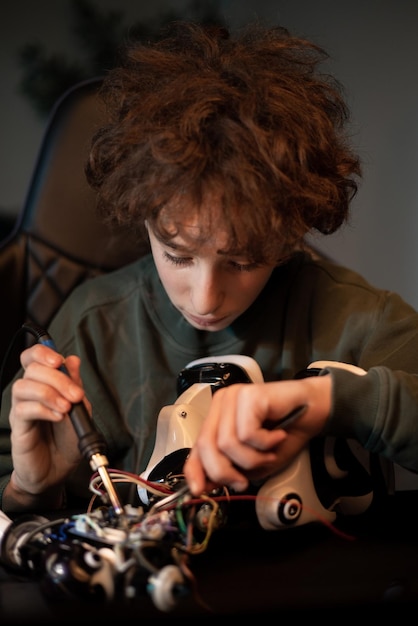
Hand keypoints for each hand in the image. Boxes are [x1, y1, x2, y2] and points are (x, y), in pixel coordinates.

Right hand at [4, 343, 88, 510]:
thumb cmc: (67, 439)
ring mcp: (21, 409)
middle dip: (57, 378)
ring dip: (49, 393)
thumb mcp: (80, 408)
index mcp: (44, 383)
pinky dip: (43, 409)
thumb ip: (75, 384)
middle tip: (76, 395)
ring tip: (67, 408)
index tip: (59, 361)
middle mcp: (30, 393)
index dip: (42, 352)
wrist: (58, 470)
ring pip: (24, 386)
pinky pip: (22, 409)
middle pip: (31, 369)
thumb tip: (73, 359)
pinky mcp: (18, 427)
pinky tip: (58, 416)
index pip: (33, 357)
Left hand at [183, 374, 331, 494]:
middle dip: (225, 471)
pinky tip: (278, 436)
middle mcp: (221, 404)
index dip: (195, 470)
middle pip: (207, 445)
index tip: (200, 490)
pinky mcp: (249, 395)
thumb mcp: (254, 461)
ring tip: (270, 453)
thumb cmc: (286, 433)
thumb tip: (206, 485)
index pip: (196, 445)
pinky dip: (265, 443)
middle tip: (244, 481)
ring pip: (227, 443)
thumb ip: (231, 469)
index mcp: (218, 417)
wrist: (315, 410)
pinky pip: (247, 433)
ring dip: (252, 458)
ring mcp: (234, 396)